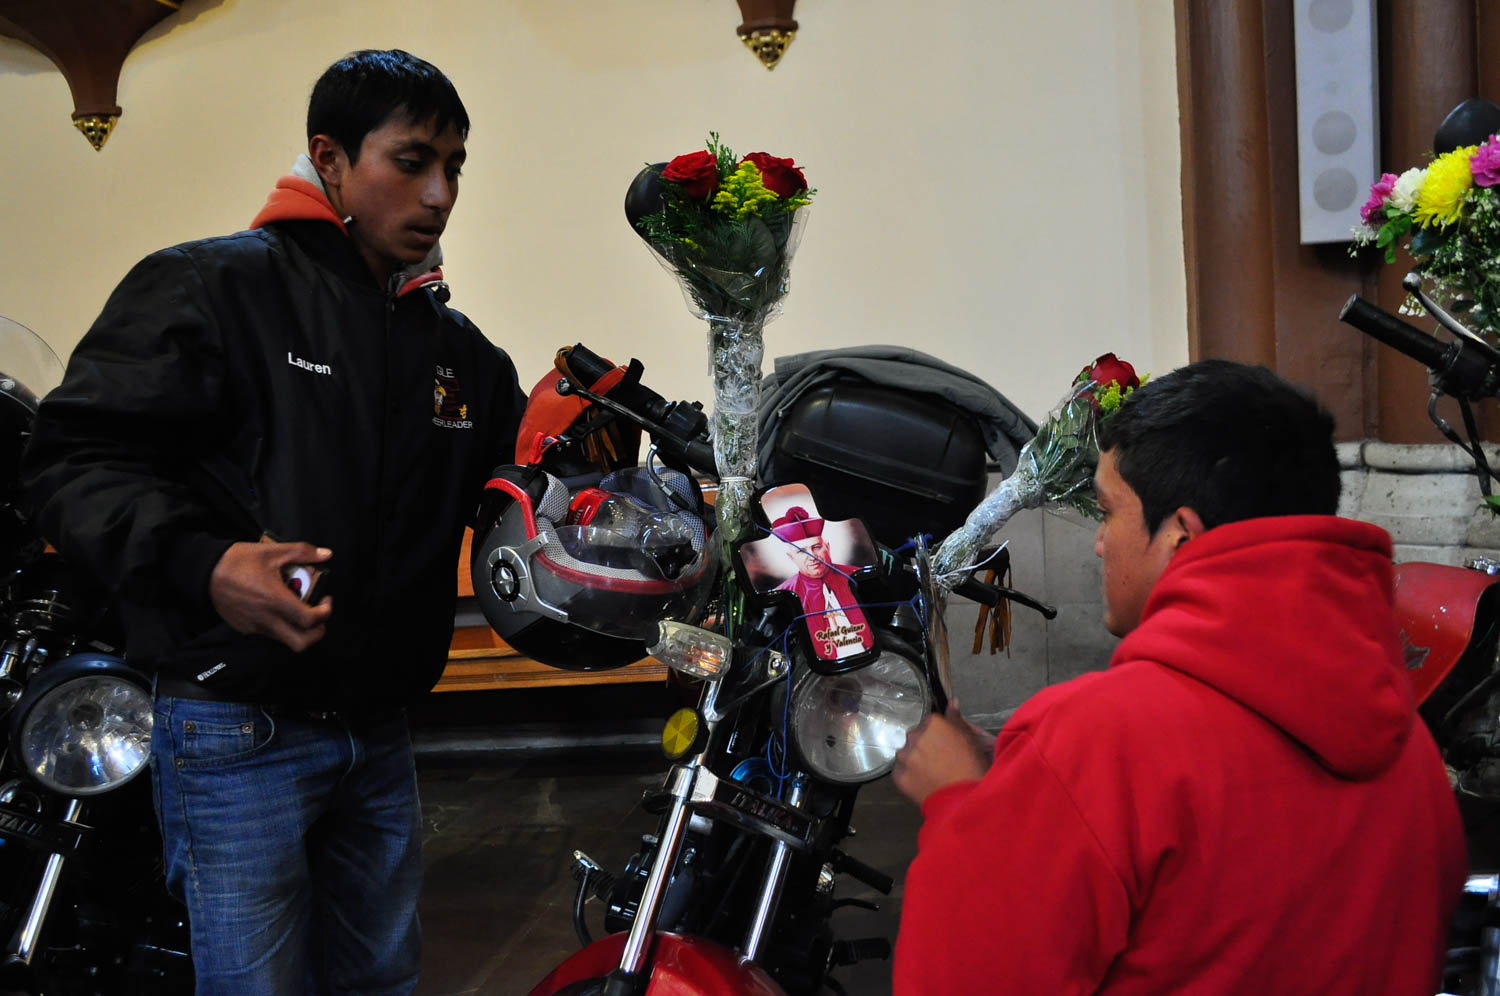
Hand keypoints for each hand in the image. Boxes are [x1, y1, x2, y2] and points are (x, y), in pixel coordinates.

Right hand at [209, 541, 332, 651]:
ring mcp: (255, 627)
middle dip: (317, 632)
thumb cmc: (239, 560)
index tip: (326, 599)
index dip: (325, 613)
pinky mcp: (245, 629)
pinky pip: (269, 633)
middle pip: (301, 643)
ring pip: (285, 640)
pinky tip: (277, 607)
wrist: (206, 571)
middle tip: (317, 614)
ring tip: (297, 608)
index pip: (310, 620)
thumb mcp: (273, 551)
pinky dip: (280, 625)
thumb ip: (303, 552)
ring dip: (298, 629)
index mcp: (275, 600)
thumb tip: (327, 554)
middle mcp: (266, 619)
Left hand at [892, 702, 991, 807]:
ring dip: (915, 760)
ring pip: (907, 753)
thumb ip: (956, 718)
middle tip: (940, 760)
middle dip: (925, 745)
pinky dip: (910, 775)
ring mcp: (905, 757)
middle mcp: (915, 736)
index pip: (930, 723)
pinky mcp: (899, 775)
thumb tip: (953, 702)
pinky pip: (901, 771)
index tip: (945, 745)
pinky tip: (924, 781)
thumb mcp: (970, 738)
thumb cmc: (971, 768)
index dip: (939, 735)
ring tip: (932, 773)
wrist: (963, 799)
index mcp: (932, 724)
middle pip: (916, 736)